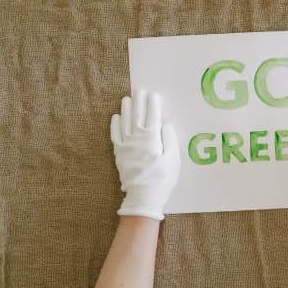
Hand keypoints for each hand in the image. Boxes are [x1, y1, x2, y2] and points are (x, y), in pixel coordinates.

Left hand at [110, 90, 180, 220]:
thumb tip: (165, 125)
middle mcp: (137, 139)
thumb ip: (169, 141)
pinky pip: (115, 135)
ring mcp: (126, 145)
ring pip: (124, 122)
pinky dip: (115, 124)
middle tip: (139, 90)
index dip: (153, 104)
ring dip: (126, 109)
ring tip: (127, 98)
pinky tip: (116, 116)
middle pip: (137, 115)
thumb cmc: (162, 180)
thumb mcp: (173, 161)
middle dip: (139, 101)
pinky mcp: (119, 153)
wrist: (142, 197)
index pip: (153, 117)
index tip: (153, 94)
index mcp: (152, 140)